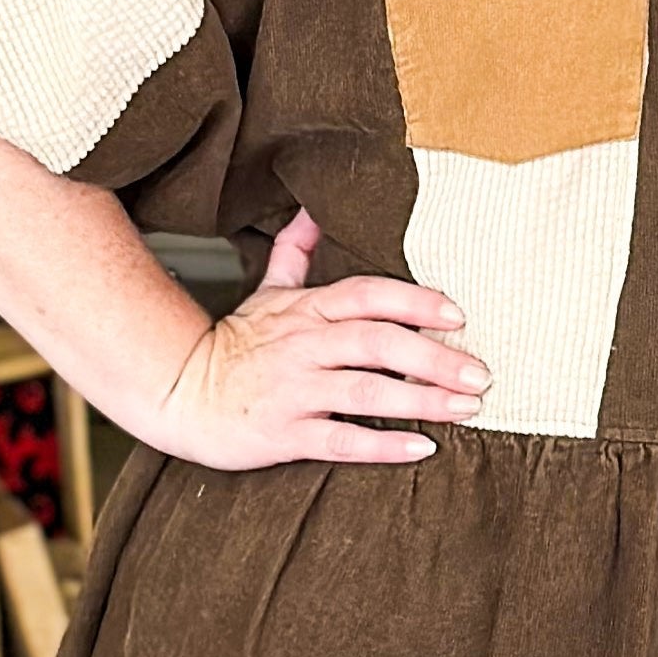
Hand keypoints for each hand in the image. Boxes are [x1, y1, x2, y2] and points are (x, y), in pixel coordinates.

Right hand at [146, 211, 487, 469]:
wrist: (176, 392)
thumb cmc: (234, 344)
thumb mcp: (268, 291)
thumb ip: (297, 251)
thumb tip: (315, 209)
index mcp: (307, 310)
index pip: (368, 295)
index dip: (415, 302)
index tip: (458, 315)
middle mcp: (303, 347)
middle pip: (377, 343)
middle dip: (434, 357)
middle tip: (481, 373)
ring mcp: (293, 391)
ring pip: (366, 392)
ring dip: (421, 400)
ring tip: (466, 408)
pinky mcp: (283, 434)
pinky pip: (340, 441)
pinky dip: (383, 445)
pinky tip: (423, 447)